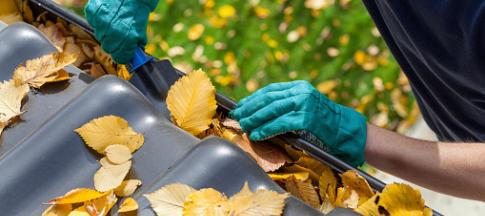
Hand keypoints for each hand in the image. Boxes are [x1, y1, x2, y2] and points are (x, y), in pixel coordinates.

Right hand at [84, 0, 158, 62]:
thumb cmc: (137, 10)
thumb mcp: (141, 30)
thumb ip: (135, 45)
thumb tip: (133, 56)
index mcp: (127, 39)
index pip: (120, 58)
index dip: (122, 55)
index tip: (123, 53)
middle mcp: (113, 32)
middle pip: (108, 48)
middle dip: (114, 44)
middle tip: (119, 35)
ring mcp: (101, 22)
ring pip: (99, 36)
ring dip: (105, 32)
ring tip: (113, 22)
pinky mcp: (92, 12)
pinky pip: (93, 23)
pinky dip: (98, 21)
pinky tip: (107, 15)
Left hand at [231, 81, 366, 166]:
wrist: (347, 131)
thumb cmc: (323, 122)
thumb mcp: (305, 106)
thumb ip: (286, 105)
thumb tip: (259, 112)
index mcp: (299, 86)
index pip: (270, 90)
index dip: (253, 98)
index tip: (240, 106)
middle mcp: (301, 92)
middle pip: (268, 99)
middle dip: (250, 109)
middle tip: (237, 117)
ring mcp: (305, 104)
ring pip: (272, 110)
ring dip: (255, 119)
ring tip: (244, 126)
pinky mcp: (307, 118)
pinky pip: (281, 123)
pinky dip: (266, 129)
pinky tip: (258, 134)